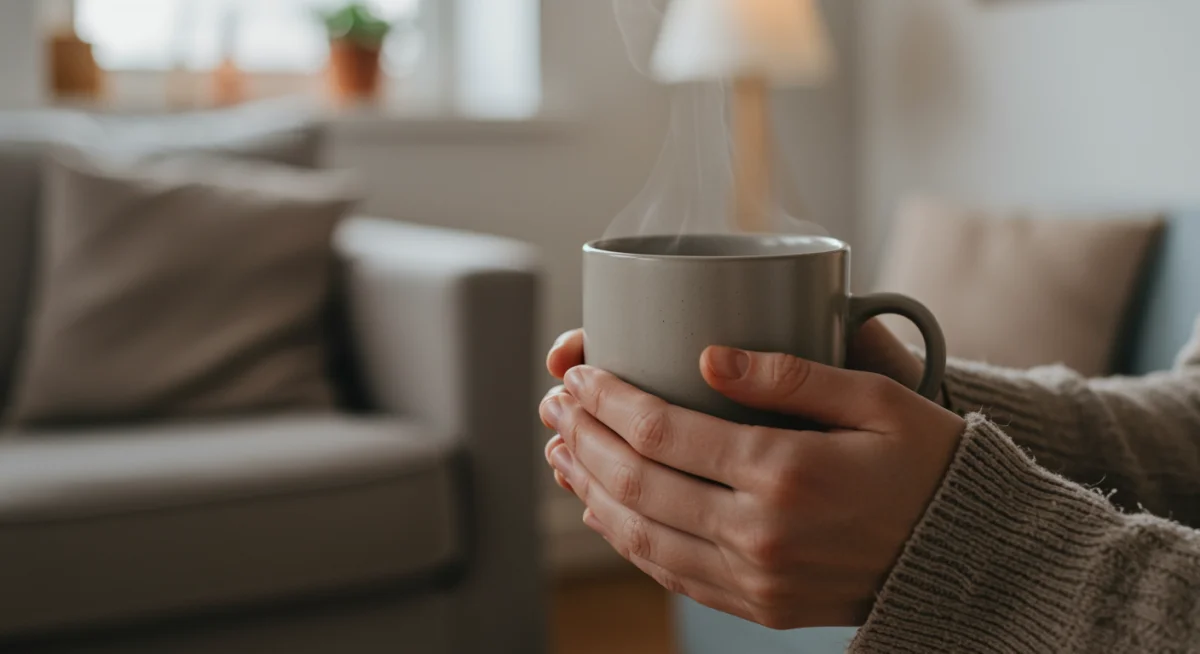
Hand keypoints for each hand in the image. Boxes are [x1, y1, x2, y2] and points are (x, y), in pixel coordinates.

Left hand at [539, 345, 964, 628]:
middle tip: (554, 404)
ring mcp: (755, 578)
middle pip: (636, 483)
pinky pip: (670, 574)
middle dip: (584, 437)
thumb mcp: (876, 398)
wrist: (966, 554)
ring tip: (560, 451)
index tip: (578, 373)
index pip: (663, 431)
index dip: (608, 399)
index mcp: (786, 471)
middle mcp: (760, 532)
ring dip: (589, 489)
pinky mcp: (757, 606)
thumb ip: (789, 374)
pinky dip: (626, 540)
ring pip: (640, 534)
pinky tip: (601, 509)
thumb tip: (706, 356)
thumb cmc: (926, 462)